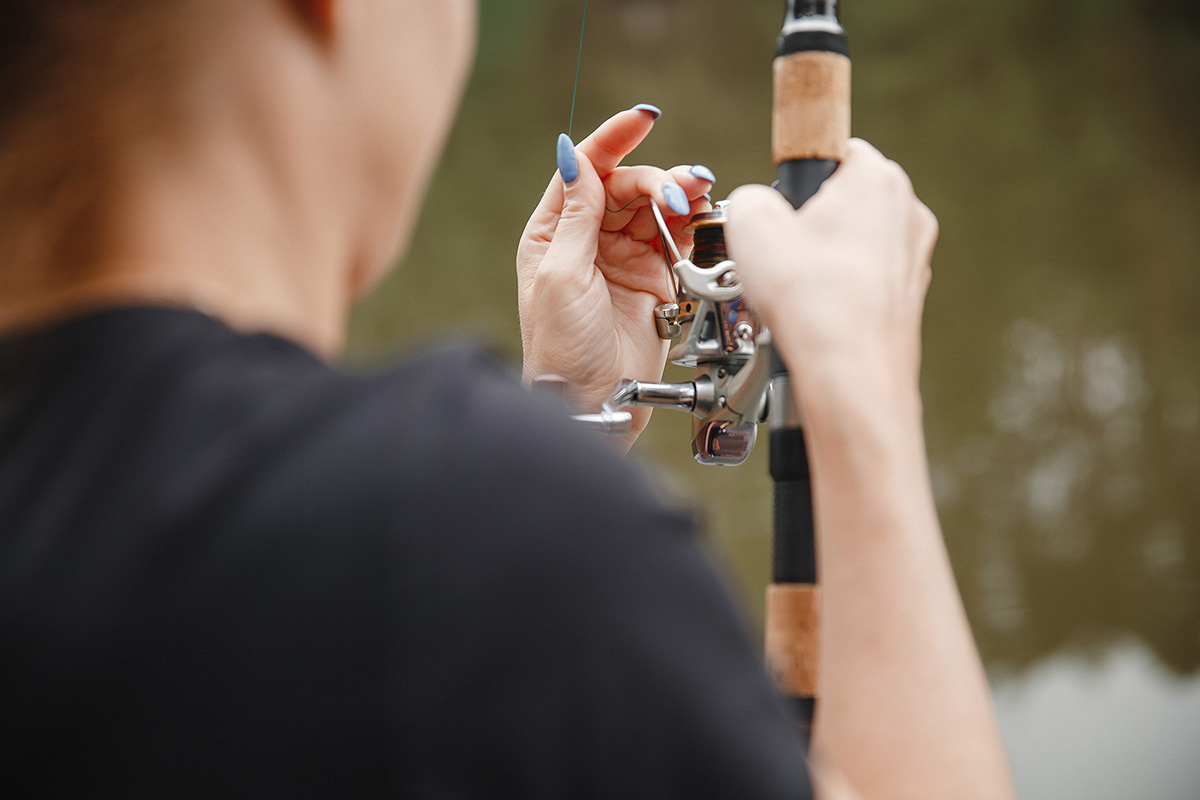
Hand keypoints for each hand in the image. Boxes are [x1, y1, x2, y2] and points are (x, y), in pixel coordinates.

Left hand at [517, 107, 713, 449]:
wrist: (594, 400)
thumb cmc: (561, 348)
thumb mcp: (560, 275)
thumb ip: (575, 216)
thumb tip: (577, 157)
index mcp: (552, 233)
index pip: (583, 170)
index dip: (611, 140)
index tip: (643, 119)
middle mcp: (587, 240)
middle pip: (625, 185)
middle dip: (654, 179)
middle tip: (677, 193)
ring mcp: (623, 258)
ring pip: (655, 207)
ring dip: (678, 196)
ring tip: (697, 196)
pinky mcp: (655, 279)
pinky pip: (677, 237)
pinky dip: (692, 223)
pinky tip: (702, 216)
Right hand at [724, 139, 937, 408]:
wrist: (850, 372)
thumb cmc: (812, 299)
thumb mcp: (749, 224)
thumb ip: (748, 198)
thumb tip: (754, 206)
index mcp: (878, 178)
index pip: (835, 150)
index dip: (800, 178)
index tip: (783, 206)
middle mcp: (907, 212)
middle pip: (844, 200)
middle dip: (810, 223)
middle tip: (781, 253)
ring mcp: (913, 258)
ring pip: (852, 244)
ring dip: (822, 261)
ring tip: (796, 289)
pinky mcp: (907, 298)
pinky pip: (861, 282)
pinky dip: (838, 293)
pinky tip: (816, 313)